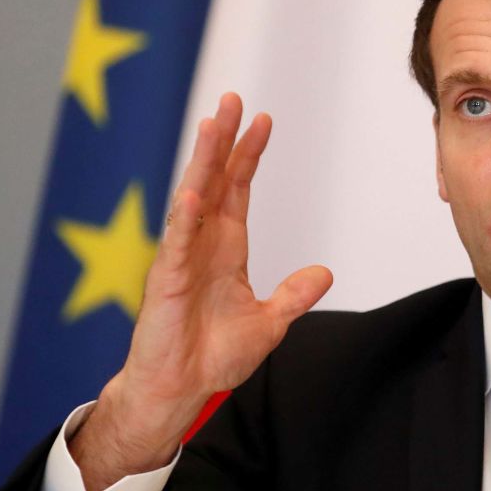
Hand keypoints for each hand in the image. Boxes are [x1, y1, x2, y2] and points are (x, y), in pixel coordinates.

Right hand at [72, 93, 331, 490]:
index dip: (249, 156)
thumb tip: (324, 273)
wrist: (180, 390)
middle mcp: (202, 244)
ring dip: (203, 163)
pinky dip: (184, 220)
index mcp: (226, 249)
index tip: (263, 120)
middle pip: (216, 181)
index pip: (238, 190)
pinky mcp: (165, 282)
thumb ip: (293, 295)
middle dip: (225, 141)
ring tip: (213, 125)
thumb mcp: (269, 323)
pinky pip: (175, 245)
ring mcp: (181, 259)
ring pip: (193, 199)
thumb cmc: (213, 357)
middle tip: (235, 99)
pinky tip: (192, 194)